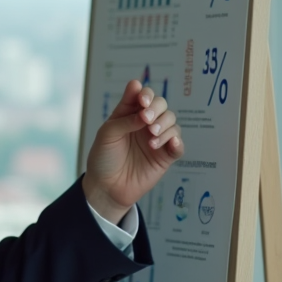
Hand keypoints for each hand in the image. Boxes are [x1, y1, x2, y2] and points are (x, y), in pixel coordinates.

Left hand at [83, 79, 184, 221]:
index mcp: (129, 114)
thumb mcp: (108, 134)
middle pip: (161, 105)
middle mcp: (145, 124)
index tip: (142, 102)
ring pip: (172, 122)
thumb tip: (144, 105)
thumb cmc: (103, 157)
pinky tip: (168, 144)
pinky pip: (178, 145)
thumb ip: (125, 119)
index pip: (143, 96)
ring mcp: (157, 139)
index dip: (145, 94)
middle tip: (147, 120)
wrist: (106, 187)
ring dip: (164, 125)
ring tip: (151, 138)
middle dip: (157, 109)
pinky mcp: (165, 156)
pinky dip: (176, 142)